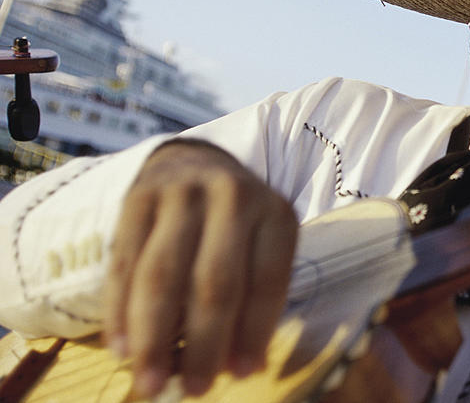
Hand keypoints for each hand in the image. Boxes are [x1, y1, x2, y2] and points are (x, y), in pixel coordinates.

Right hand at [103, 139, 297, 397]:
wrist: (194, 163)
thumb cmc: (237, 225)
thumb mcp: (263, 247)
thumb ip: (255, 300)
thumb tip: (238, 367)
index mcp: (276, 213)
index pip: (268, 279)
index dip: (255, 330)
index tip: (244, 373)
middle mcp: (233, 196)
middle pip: (215, 280)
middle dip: (204, 342)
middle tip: (195, 390)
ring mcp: (182, 193)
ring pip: (162, 274)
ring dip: (153, 337)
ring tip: (150, 383)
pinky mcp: (137, 198)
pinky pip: (124, 264)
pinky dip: (120, 311)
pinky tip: (120, 348)